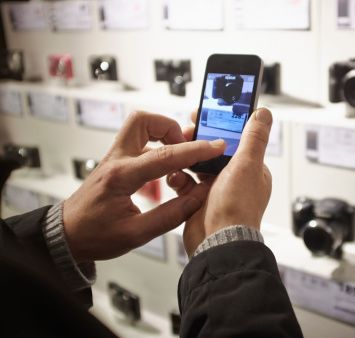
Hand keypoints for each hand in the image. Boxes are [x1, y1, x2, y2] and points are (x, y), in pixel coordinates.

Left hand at [63, 110, 226, 262]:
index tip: (215, 146)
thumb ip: (169, 217)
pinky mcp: (116, 163)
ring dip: (163, 134)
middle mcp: (116, 160)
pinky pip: (139, 142)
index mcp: (121, 177)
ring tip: (178, 157)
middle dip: (171, 127)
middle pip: (144, 121)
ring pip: (140, 126)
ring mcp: (114, 158)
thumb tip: (196, 199)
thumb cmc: (93, 235)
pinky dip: (158, 147)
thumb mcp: (134, 235)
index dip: (195, 150)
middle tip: (186, 147)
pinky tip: (166, 167)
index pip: (165, 155)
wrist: (67, 236)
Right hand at [168, 108, 272, 255]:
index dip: (221, 124)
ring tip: (177, 153)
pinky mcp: (198, 200)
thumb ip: (254, 138)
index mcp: (250, 168)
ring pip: (197, 164)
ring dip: (186, 158)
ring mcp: (215, 189)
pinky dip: (178, 178)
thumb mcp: (247, 166)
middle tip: (185, 132)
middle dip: (198, 140)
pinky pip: (185, 182)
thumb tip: (264, 114)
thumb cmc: (237, 209)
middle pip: (213, 149)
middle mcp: (234, 178)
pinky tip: (176, 177)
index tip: (206, 113)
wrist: (217, 242)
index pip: (236, 138)